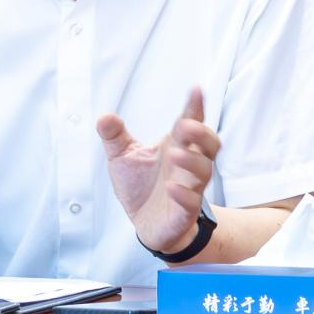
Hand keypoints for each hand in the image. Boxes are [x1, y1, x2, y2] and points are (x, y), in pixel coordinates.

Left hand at [97, 86, 220, 254]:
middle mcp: (187, 164)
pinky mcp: (184, 212)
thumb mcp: (122, 157)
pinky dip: (184, 194)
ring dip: (192, 161)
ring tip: (174, 154)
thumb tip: (104, 116)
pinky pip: (191, 203)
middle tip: (187, 125)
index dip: (195, 106)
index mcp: (176, 145)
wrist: (144, 224)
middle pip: (210, 144)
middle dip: (202, 133)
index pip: (190, 122)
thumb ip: (114, 136)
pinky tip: (171, 188)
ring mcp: (189, 187)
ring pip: (204, 171)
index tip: (196, 90)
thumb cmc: (140, 186)